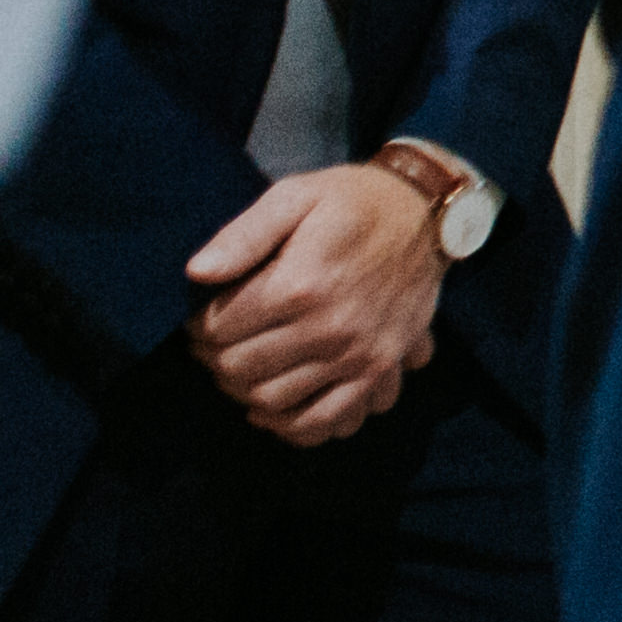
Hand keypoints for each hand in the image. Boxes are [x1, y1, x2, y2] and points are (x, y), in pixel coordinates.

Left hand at [184, 160, 451, 445]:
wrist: (425, 213)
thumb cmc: (352, 201)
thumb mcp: (295, 195)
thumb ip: (244, 234)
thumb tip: (197, 273)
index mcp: (298, 284)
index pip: (218, 329)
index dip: (197, 327)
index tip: (201, 318)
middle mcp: (327, 326)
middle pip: (239, 368)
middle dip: (215, 359)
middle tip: (217, 345)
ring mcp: (355, 354)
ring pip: (272, 399)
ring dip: (244, 390)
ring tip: (243, 368)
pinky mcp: (377, 369)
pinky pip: (325, 419)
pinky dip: (291, 426)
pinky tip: (272, 410)